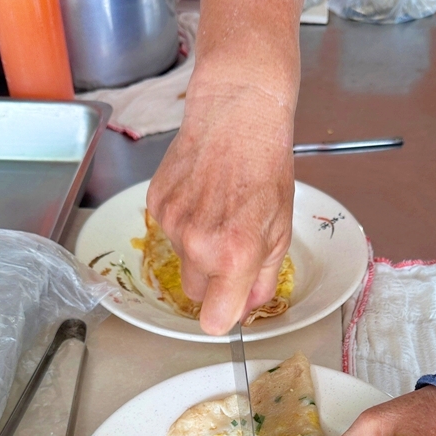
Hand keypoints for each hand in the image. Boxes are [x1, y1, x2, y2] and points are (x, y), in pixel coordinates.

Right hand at [147, 68, 295, 335]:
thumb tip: (247, 309)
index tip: (229, 306)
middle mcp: (197, 246)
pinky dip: (183, 222)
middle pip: (195, 293)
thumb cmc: (266, 169)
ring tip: (219, 209)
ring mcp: (171, 225)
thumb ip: (264, 279)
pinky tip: (202, 194)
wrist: (236, 114)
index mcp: (235, 257)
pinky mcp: (155, 205)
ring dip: (198, 247)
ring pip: (181, 260)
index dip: (223, 317)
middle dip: (213, 280)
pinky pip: (168, 232)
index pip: (214, 321)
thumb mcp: (280, 231)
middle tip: (232, 247)